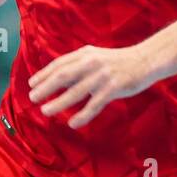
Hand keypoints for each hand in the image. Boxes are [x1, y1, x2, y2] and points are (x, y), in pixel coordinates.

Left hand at [27, 45, 155, 128]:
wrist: (145, 60)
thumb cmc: (118, 61)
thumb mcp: (96, 57)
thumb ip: (78, 65)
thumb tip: (57, 78)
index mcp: (86, 54)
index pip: (60, 64)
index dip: (44, 74)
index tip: (32, 84)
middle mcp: (92, 63)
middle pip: (63, 76)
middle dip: (46, 87)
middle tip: (32, 98)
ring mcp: (102, 76)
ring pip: (76, 92)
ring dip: (58, 102)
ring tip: (45, 111)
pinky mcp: (113, 88)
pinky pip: (94, 104)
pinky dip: (82, 115)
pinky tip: (72, 123)